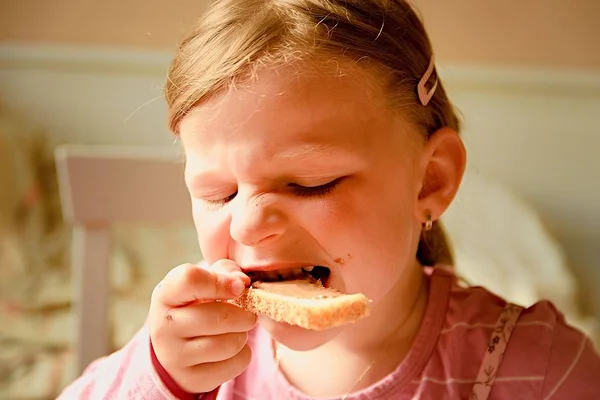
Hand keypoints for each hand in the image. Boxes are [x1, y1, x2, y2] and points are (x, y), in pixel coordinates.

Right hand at [149, 260, 255, 392]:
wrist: (176, 347)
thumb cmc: (196, 304)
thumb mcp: (204, 282)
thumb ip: (225, 271)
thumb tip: (242, 281)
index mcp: (165, 294)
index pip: (190, 280)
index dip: (221, 281)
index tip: (239, 287)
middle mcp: (163, 326)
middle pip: (217, 316)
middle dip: (244, 314)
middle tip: (248, 314)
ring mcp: (174, 356)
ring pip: (229, 343)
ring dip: (243, 335)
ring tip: (238, 330)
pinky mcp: (191, 379)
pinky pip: (235, 363)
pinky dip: (243, 354)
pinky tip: (232, 348)